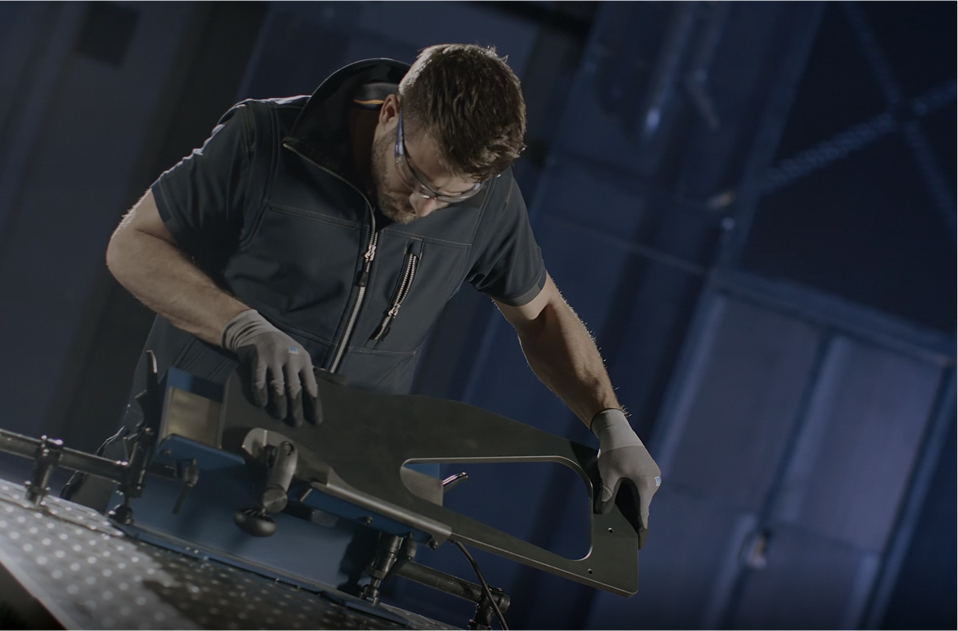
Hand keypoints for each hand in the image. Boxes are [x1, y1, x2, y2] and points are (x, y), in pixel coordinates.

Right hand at [222, 310, 319, 425]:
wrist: (257, 331)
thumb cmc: (282, 347)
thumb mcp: (298, 354)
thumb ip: (305, 372)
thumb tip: (315, 395)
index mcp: (304, 359)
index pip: (311, 385)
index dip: (314, 404)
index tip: (316, 421)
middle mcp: (290, 358)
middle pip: (295, 388)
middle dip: (297, 409)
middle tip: (297, 424)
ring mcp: (273, 358)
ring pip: (278, 387)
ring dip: (279, 404)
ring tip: (280, 417)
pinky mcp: (258, 359)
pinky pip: (259, 381)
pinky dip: (260, 394)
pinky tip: (261, 404)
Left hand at [592, 409, 660, 547]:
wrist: (618, 431)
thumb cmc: (613, 451)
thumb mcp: (607, 475)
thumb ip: (607, 495)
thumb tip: (603, 511)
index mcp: (645, 484)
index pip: (643, 513)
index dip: (641, 529)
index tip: (640, 542)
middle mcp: (653, 481)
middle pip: (643, 505)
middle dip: (634, 516)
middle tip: (626, 530)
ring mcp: (653, 476)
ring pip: (642, 496)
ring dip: (634, 503)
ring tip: (623, 513)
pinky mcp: (649, 471)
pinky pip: (643, 488)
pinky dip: (635, 493)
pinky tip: (624, 496)